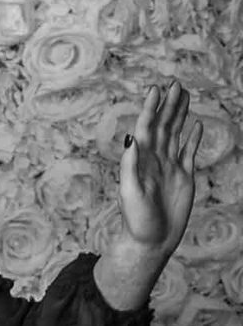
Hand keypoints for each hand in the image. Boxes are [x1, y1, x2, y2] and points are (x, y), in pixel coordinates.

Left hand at [119, 81, 200, 257]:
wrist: (151, 241)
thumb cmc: (136, 220)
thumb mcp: (130, 192)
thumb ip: (129, 166)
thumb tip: (131, 138)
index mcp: (140, 160)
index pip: (146, 128)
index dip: (150, 109)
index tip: (156, 89)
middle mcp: (154, 160)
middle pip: (162, 126)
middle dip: (168, 105)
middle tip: (175, 84)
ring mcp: (170, 167)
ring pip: (176, 134)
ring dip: (179, 115)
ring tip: (185, 95)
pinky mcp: (184, 177)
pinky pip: (189, 152)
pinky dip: (192, 137)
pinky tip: (196, 124)